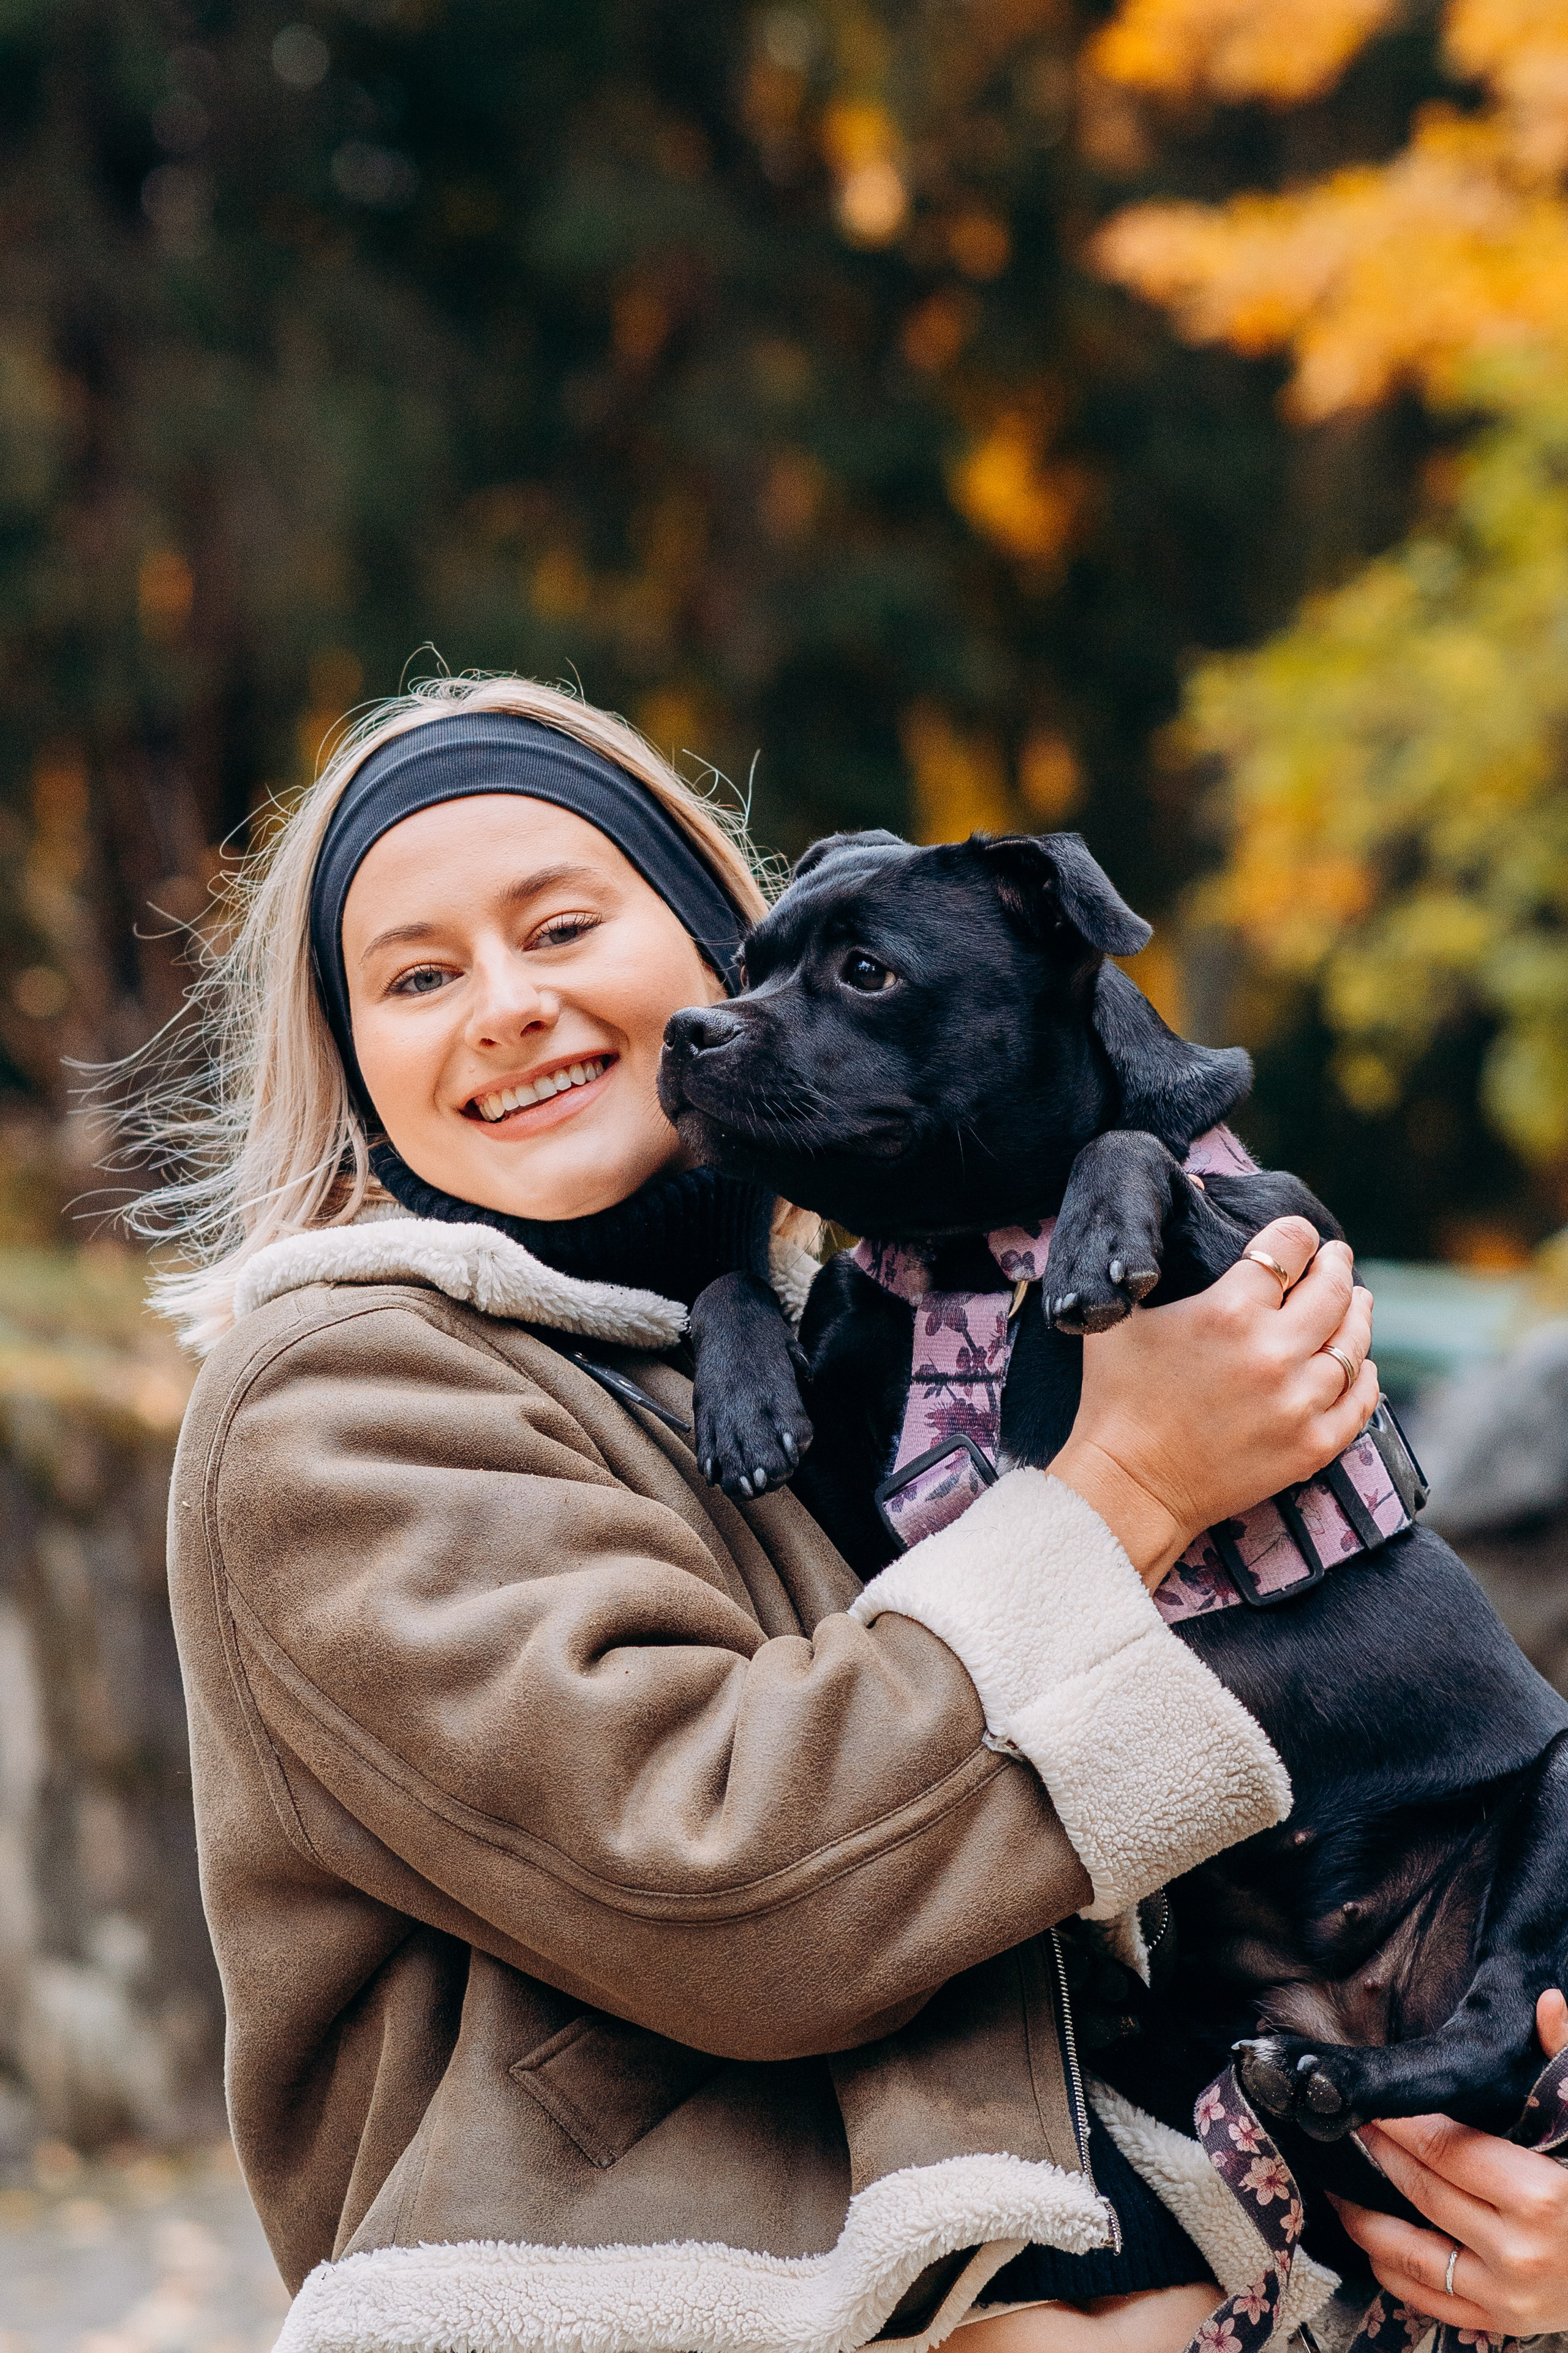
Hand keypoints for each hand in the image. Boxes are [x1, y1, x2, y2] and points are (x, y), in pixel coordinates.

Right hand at [1050, 1217, 1375, 1586]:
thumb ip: (1152, 1260)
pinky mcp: (1311, 1446)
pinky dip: (1364, 1375)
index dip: (1296, 1234)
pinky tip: (1359, 1364)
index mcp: (1229, 1311)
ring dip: (1358, 1314)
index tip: (1297, 1236)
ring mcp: (1298, 1402)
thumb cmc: (1115, 1396)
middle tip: (1335, 1256)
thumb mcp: (1123, 1316)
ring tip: (1356, 1301)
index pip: (1287, 1248)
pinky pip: (1361, 1400)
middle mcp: (1274, 1352)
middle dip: (1335, 1264)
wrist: (1128, 1486)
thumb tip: (1186, 1194)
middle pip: (1332, 1289)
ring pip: (1354, 1342)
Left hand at [1328, 1992, 1567, 2339]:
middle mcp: (1518, 2252)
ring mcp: (1506, 2296)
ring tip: (1338, 2186)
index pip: (1447, 2149)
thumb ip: (1566, 2061)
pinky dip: (1392, 2270)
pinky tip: (1375, 2240)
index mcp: (1541, 2196)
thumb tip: (1547, 2001)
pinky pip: (1428, 2300)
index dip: (1401, 2123)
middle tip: (1347, 2129)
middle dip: (1379, 2156)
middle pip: (1423, 2192)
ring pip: (1409, 2255)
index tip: (1368, 2103)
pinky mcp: (1501, 2324)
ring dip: (1365, 2218)